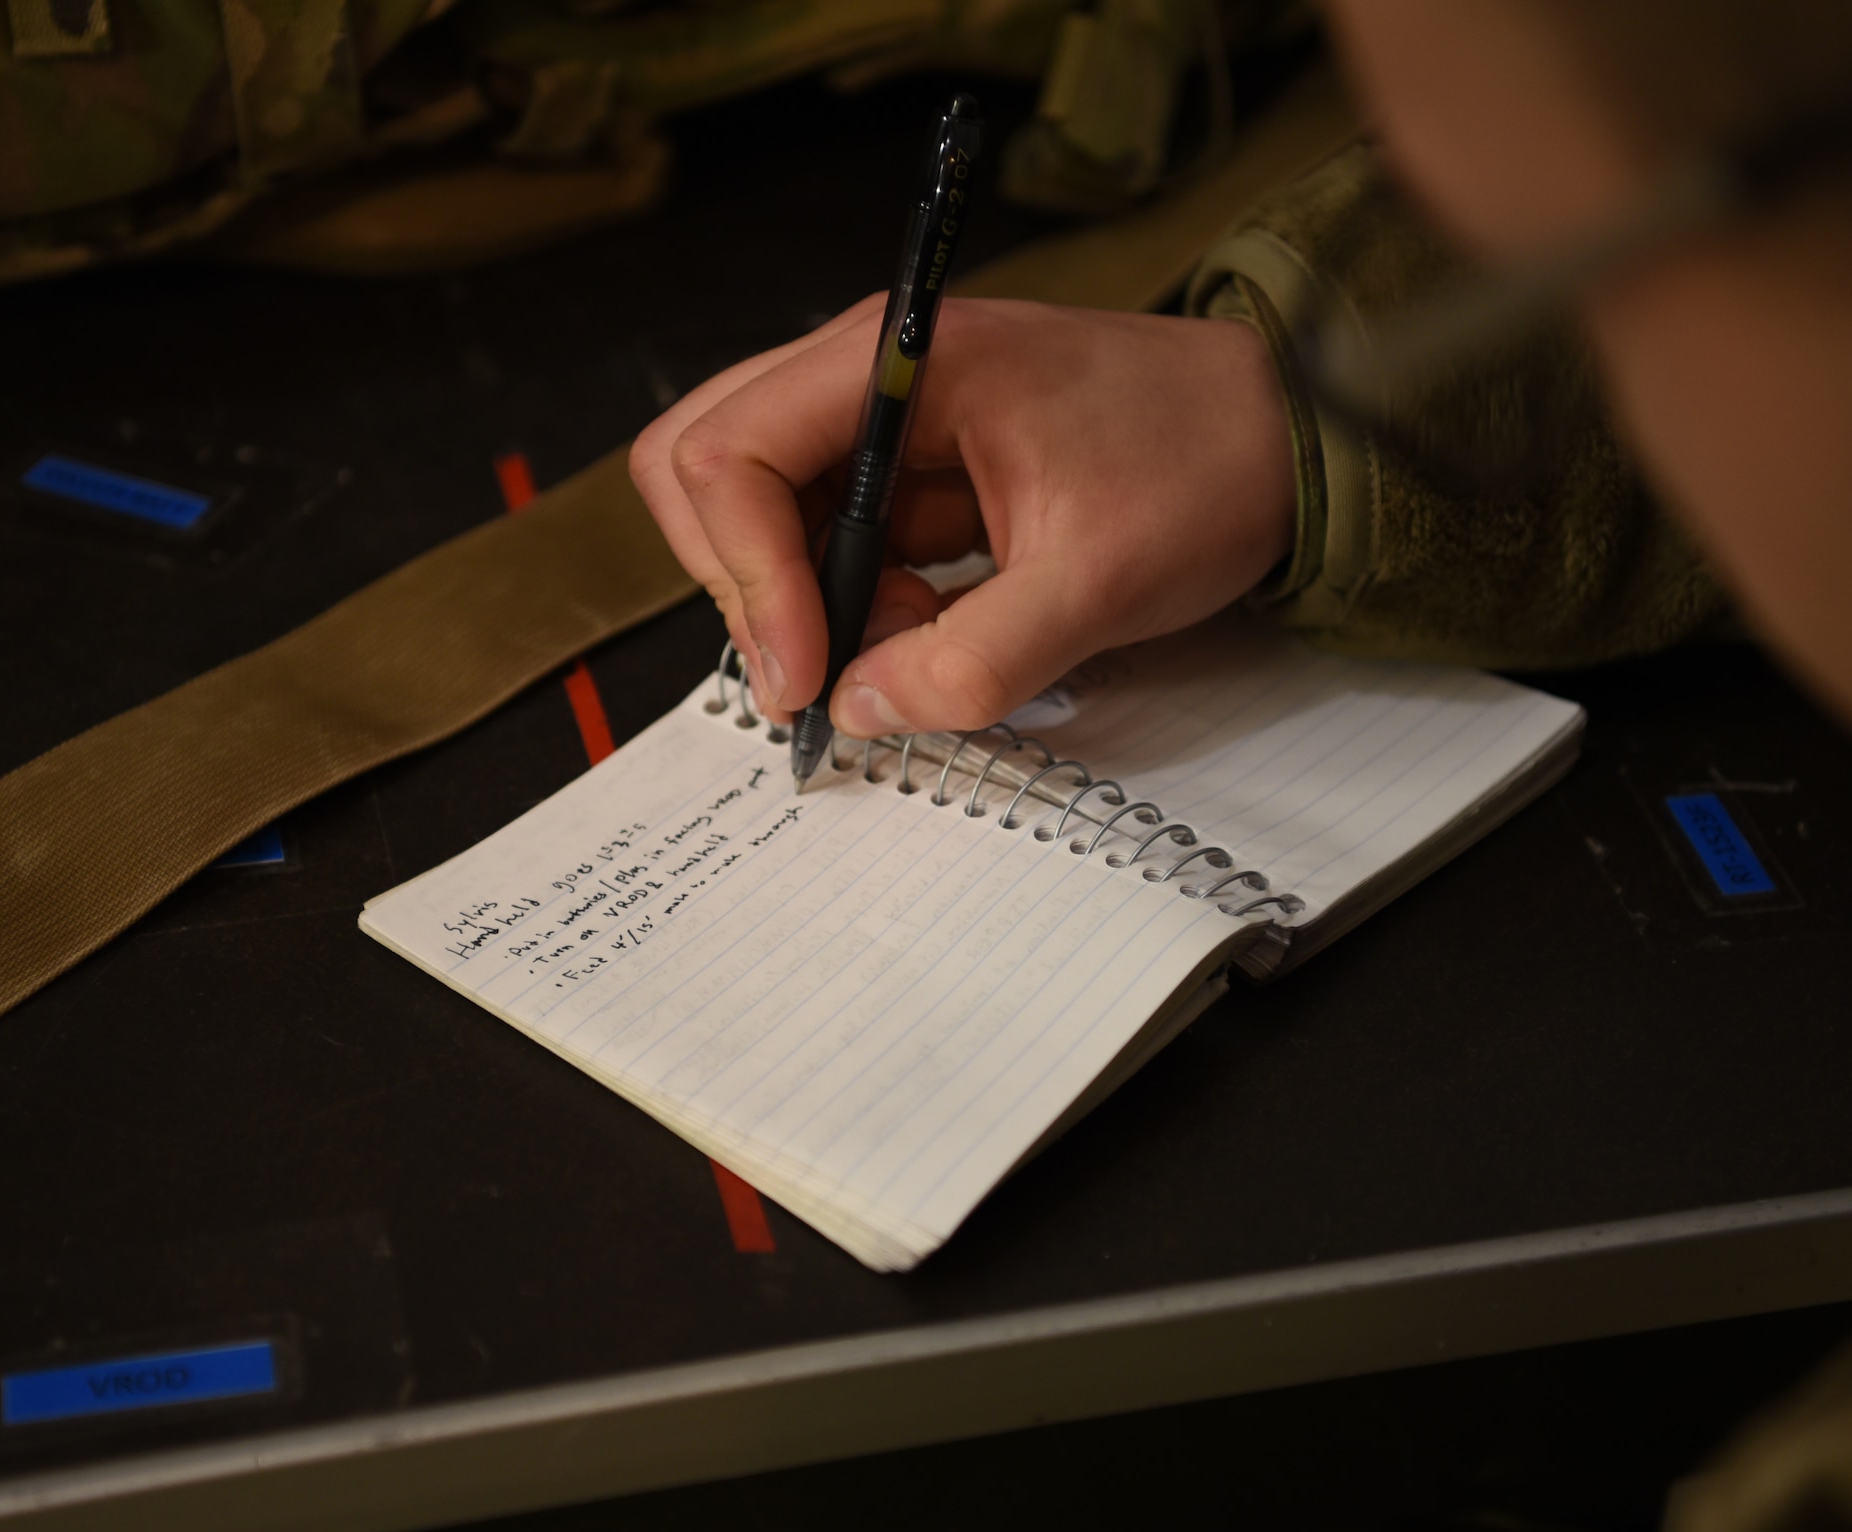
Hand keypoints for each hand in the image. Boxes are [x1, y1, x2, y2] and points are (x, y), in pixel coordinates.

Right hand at [628, 296, 1295, 735]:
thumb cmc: (1203, 466)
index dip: (746, 576)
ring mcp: (881, 421)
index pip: (731, 451)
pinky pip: (824, 540)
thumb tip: (859, 710)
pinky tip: (930, 626)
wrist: (1280, 437)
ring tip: (909, 642)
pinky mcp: (904, 470)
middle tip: (822, 667)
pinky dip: (850, 604)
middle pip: (711, 469)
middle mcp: (868, 374)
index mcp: (901, 361)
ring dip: (806, 601)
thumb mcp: (1098, 582)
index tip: (802, 676)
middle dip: (749, 583)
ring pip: (757, 515)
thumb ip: (975, 659)